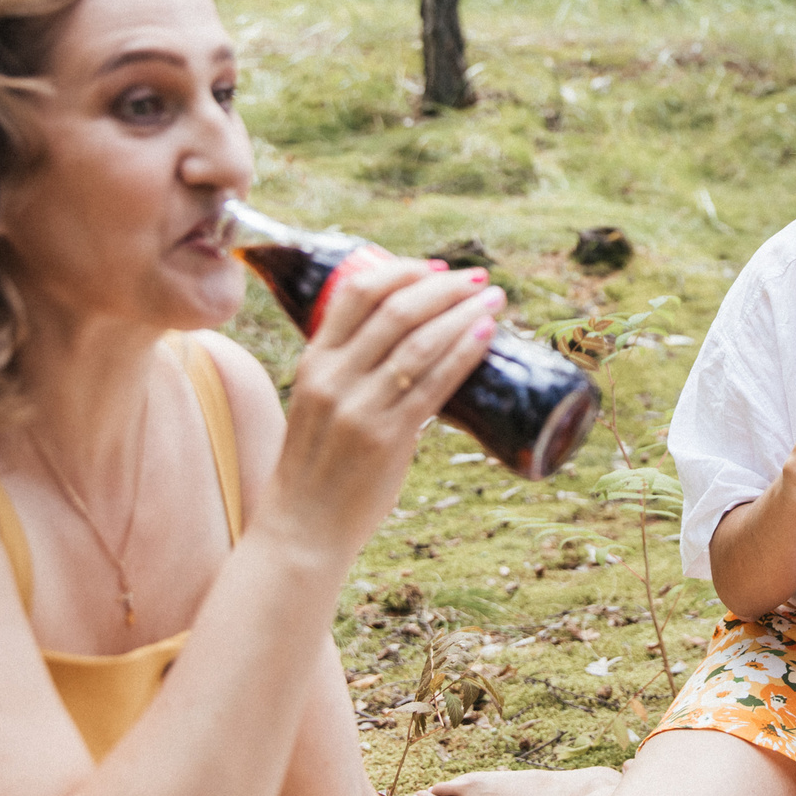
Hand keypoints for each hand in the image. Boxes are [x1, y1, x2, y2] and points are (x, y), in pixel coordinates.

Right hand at [264, 257, 503, 553]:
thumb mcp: (318, 404)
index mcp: (314, 361)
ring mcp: (359, 408)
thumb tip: (411, 346)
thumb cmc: (317, 466)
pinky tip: (486, 336)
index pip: (357, 293)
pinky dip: (463, 353)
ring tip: (494, 301)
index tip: (436, 267)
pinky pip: (433, 385)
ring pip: (420, 343)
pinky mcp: (386, 439)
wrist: (301, 528)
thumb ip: (351, 373)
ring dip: (464, 313)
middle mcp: (334, 377)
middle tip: (480, 279)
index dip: (402, 270)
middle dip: (446, 286)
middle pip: (397, 310)